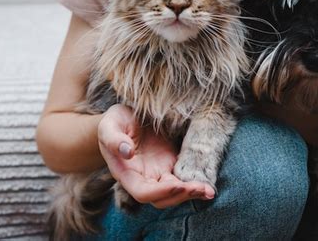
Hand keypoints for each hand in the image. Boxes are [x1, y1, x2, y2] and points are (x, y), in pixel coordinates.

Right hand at [98, 104, 214, 208]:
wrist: (124, 119)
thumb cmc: (113, 123)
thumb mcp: (109, 126)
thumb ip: (114, 139)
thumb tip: (127, 152)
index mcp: (126, 173)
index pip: (142, 192)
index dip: (160, 192)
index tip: (177, 184)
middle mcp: (143, 178)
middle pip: (162, 199)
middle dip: (181, 196)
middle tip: (201, 188)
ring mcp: (157, 173)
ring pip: (174, 193)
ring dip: (191, 193)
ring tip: (209, 190)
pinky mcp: (169, 164)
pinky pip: (182, 179)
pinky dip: (194, 183)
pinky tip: (208, 184)